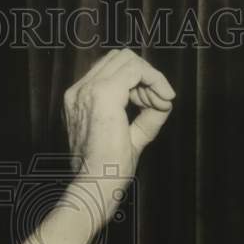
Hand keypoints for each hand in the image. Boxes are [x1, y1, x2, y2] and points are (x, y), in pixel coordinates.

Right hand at [18, 49, 174, 243]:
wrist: (95, 185)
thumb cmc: (109, 170)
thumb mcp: (131, 136)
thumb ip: (145, 117)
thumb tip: (165, 101)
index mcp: (78, 100)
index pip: (111, 70)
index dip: (138, 82)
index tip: (151, 105)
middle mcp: (78, 91)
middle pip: (120, 58)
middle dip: (145, 77)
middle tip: (157, 103)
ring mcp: (87, 90)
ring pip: (128, 59)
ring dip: (150, 79)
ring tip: (158, 105)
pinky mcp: (102, 94)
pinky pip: (136, 69)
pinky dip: (155, 80)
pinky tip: (162, 101)